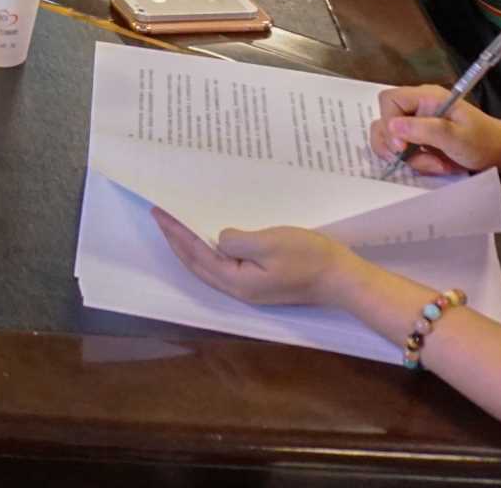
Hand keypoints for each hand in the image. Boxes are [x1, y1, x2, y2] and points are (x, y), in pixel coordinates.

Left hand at [153, 209, 361, 308]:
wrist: (341, 278)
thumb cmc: (308, 257)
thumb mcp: (271, 243)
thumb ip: (237, 241)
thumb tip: (216, 237)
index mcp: (237, 281)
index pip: (196, 255)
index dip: (176, 232)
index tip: (160, 211)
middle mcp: (237, 289)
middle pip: (195, 264)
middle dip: (175, 240)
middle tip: (160, 214)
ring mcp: (248, 288)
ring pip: (207, 266)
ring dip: (189, 246)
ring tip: (175, 224)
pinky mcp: (258, 282)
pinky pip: (222, 265)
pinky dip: (207, 250)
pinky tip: (207, 237)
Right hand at [373, 83, 500, 177]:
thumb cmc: (484, 142)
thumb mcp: (457, 138)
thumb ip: (424, 131)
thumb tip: (391, 127)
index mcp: (427, 97)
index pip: (389, 101)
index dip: (388, 122)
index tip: (402, 147)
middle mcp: (418, 107)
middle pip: (385, 120)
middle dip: (396, 145)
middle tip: (413, 159)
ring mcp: (418, 123)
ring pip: (392, 139)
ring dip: (410, 157)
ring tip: (434, 165)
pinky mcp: (421, 138)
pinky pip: (405, 150)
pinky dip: (416, 162)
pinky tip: (436, 165)